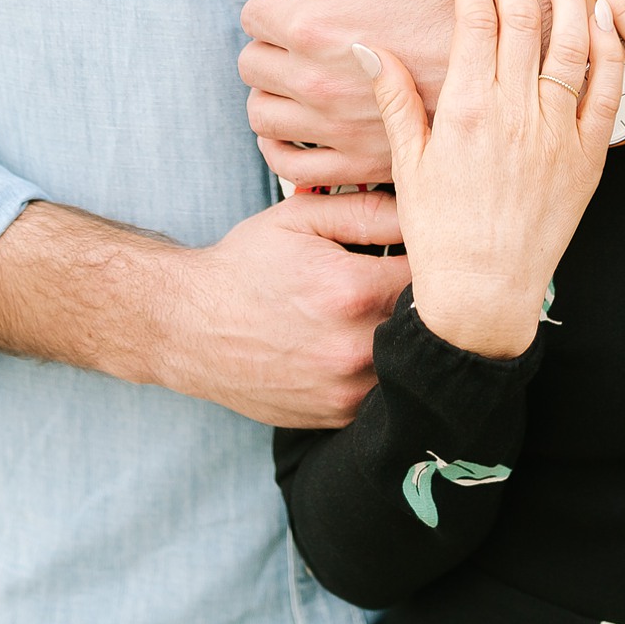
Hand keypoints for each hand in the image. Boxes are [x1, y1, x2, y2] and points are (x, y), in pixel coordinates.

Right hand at [159, 191, 410, 425]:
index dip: (434, 255)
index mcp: (354, 290)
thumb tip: (422, 207)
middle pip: (429, 319)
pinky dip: (382, 365)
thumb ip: (367, 209)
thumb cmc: (247, 264)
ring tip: (377, 309)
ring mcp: (348, 390)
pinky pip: (385, 389)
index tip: (426, 247)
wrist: (190, 327)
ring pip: (410, 359)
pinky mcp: (339, 416)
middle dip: (425, 295)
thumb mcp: (300, 217)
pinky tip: (357, 341)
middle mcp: (356, 348)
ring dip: (405, 334)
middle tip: (405, 277)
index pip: (433, 270)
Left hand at [241, 0, 457, 185]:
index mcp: (316, 24)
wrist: (510, 57)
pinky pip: (289, 165)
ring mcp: (334, 129)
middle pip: (252, 66)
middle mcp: (316, 82)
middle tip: (300, 39)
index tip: (298, 4)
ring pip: (262, 117)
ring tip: (301, 80)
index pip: (254, 16)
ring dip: (273, 94)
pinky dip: (283, 146)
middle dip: (269, 46)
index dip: (274, 3)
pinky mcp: (356, 162)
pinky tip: (302, 127)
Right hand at [357, 0, 622, 357]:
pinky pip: (609, 89)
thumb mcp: (407, 161)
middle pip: (522, 17)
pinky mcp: (589, 154)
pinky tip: (603, 14)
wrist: (485, 292)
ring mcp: (557, 131)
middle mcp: (515, 112)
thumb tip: (368, 47)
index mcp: (466, 109)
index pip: (474, 19)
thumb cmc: (441, 231)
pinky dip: (609, 45)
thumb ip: (394, 98)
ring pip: (571, 42)